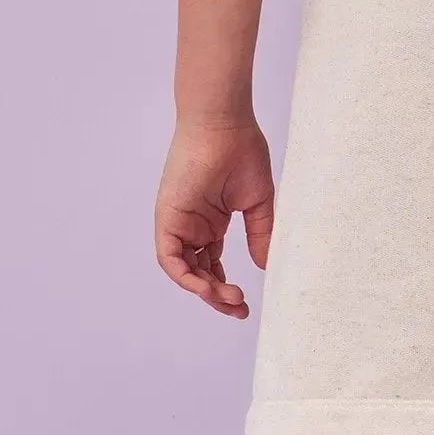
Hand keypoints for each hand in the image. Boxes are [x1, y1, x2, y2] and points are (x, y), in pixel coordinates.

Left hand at [154, 115, 274, 316]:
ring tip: (230, 301)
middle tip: (239, 309)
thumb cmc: (242, 152)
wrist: (225, 125)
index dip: (225, 286)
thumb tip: (266, 267)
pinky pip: (170, 258)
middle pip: (198, 272)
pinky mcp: (167, 218)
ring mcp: (178, 222)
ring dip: (205, 291)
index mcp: (210, 221)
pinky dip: (186, 277)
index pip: (212, 264)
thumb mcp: (257, 204)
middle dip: (217, 296)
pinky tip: (208, 288)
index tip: (245, 301)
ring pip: (183, 270)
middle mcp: (191, 225)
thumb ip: (260, 236)